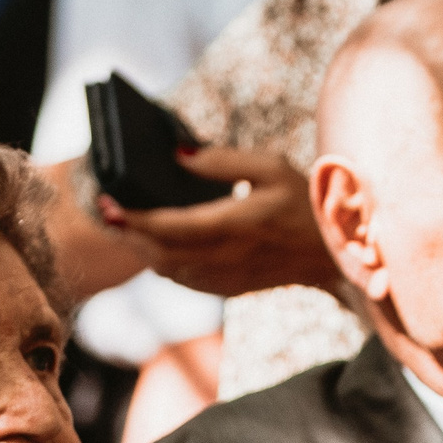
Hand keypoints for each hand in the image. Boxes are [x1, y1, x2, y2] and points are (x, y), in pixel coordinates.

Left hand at [104, 148, 339, 297]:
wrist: (336, 254)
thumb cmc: (306, 203)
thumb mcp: (272, 167)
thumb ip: (223, 161)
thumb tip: (178, 154)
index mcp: (236, 224)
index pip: (170, 226)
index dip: (134, 218)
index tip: (108, 203)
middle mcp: (228, 256)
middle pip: (158, 253)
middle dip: (127, 234)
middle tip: (106, 211)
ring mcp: (228, 277)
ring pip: (167, 270)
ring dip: (140, 250)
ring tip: (122, 225)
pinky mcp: (230, 288)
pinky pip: (183, 280)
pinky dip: (161, 263)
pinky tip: (155, 245)